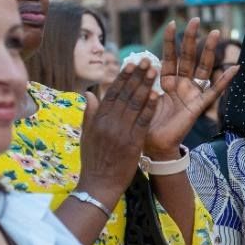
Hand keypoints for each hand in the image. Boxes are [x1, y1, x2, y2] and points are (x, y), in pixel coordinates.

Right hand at [77, 61, 157, 202]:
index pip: (111, 93)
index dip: (121, 77)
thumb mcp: (86, 135)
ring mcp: (120, 132)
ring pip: (134, 104)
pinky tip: (157, 94)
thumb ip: (90, 114)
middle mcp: (108, 122)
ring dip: (145, 86)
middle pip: (124, 94)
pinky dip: (149, 107)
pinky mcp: (132, 142)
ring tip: (154, 71)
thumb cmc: (94, 160)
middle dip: (136, 76)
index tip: (130, 64)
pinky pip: (142, 121)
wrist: (99, 184)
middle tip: (146, 60)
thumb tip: (90, 94)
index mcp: (97, 119)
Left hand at [147, 19, 236, 158]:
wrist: (151, 144)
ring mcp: (192, 93)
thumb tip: (129, 61)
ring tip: (215, 33)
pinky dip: (225, 80)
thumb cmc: (142, 121)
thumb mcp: (136, 96)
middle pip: (189, 57)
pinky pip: (214, 91)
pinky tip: (235, 67)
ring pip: (202, 68)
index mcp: (165, 81)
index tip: (172, 23)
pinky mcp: (199, 106)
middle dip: (192, 38)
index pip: (170, 56)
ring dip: (209, 50)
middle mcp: (181, 84)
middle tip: (196, 20)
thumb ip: (136, 80)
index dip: (171, 41)